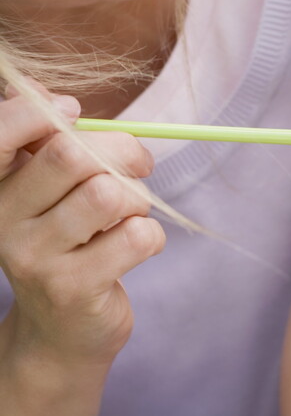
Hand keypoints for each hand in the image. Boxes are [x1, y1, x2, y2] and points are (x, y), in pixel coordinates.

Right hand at [0, 81, 164, 415]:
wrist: (62, 329)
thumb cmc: (67, 243)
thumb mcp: (47, 191)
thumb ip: (46, 141)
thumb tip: (39, 86)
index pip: (0, 133)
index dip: (43, 111)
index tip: (75, 113)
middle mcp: (3, 220)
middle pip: (73, 155)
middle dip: (124, 151)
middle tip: (140, 166)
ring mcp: (35, 257)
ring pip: (110, 195)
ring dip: (139, 201)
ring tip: (131, 216)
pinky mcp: (74, 288)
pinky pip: (137, 236)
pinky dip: (152, 236)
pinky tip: (135, 248)